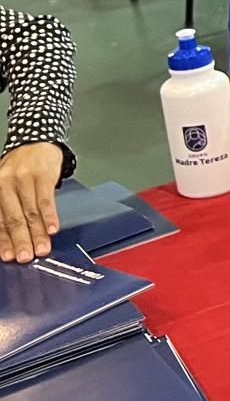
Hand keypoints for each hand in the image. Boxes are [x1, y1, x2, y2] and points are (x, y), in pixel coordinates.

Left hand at [0, 142, 63, 262]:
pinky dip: (50, 216)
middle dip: (20, 241)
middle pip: (13, 218)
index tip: (9, 257)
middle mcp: (4, 184)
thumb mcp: (6, 186)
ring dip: (37, 234)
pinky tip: (52, 229)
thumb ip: (7, 209)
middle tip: (25, 257)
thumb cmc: (21, 169)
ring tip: (42, 249)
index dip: (4, 241)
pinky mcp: (42, 175)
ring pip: (30, 212)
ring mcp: (23, 179)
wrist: (37, 143)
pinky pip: (46, 200)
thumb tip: (13, 238)